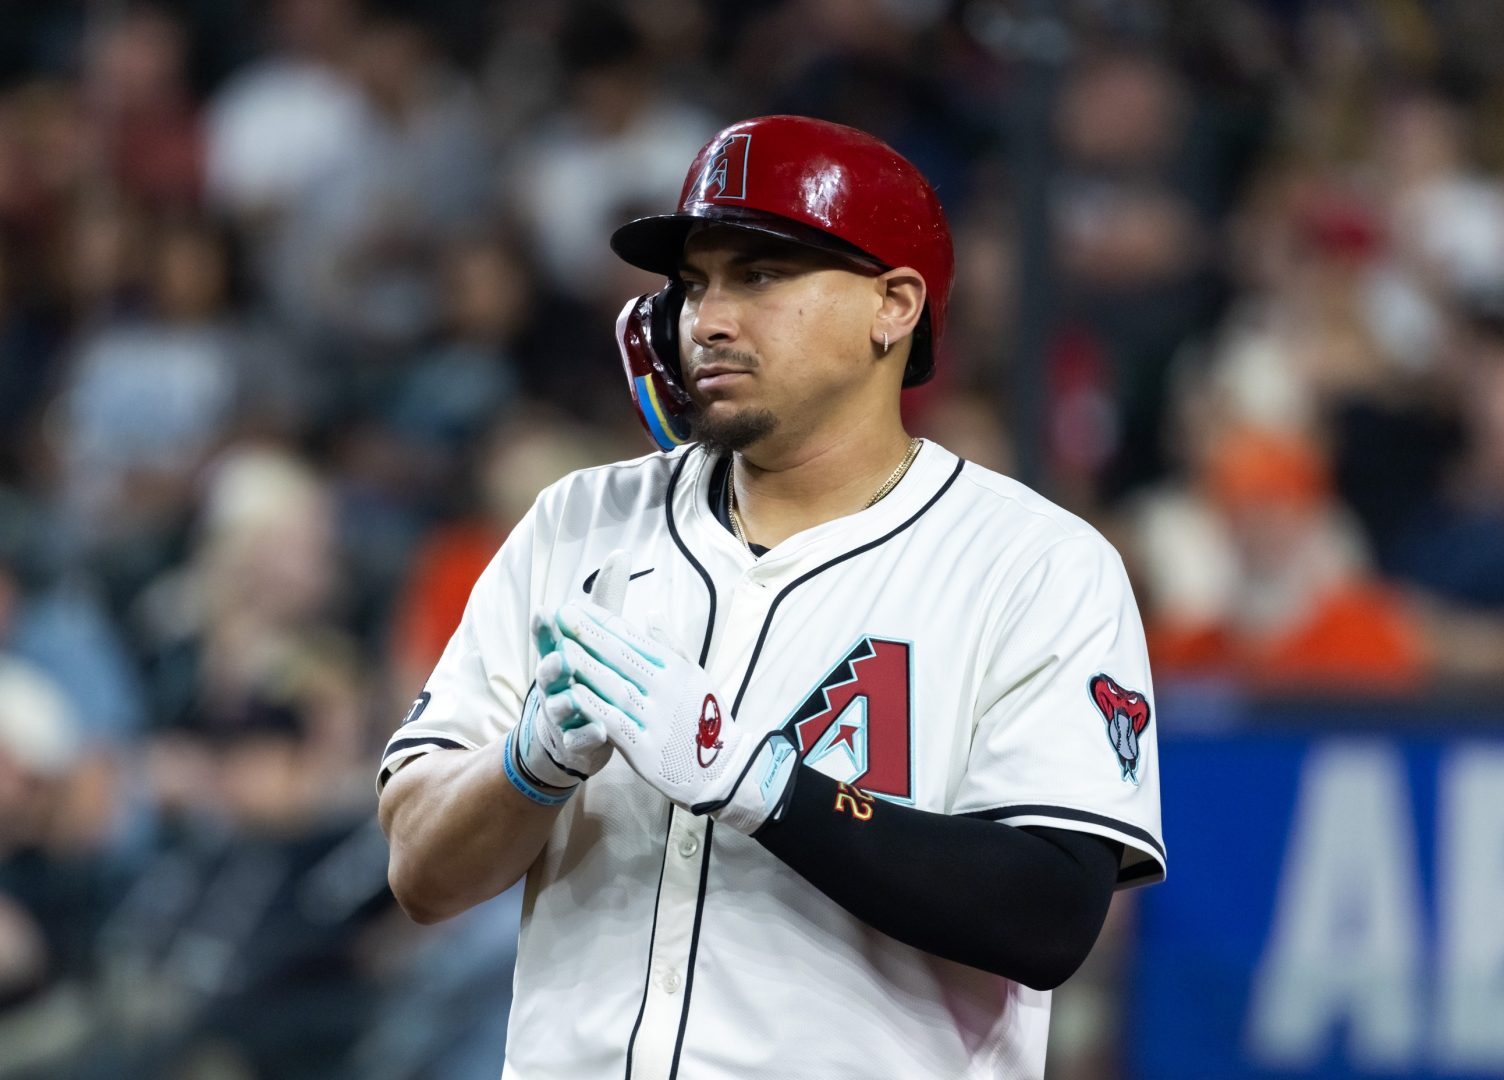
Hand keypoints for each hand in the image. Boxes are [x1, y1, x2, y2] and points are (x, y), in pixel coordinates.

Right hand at [505, 551, 630, 803]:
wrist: (568, 737)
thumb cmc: (586, 675)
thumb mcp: (595, 638)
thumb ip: (605, 601)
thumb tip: (620, 553)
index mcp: (559, 657)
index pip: (549, 639)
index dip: (545, 628)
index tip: (544, 611)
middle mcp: (555, 685)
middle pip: (550, 674)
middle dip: (554, 665)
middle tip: (562, 657)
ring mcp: (561, 716)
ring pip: (559, 708)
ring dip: (566, 702)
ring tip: (573, 697)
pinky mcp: (574, 743)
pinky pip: (579, 740)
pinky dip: (588, 736)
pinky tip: (599, 732)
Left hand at [547, 601, 797, 833]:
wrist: (722, 768)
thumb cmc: (705, 719)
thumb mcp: (695, 675)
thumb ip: (670, 645)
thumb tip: (651, 614)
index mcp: (676, 668)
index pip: (634, 639)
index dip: (604, 622)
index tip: (578, 607)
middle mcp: (666, 688)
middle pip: (621, 657)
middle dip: (589, 635)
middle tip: (562, 615)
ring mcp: (655, 717)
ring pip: (614, 686)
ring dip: (585, 667)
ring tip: (559, 648)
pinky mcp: (645, 747)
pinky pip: (614, 722)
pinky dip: (593, 707)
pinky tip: (571, 693)